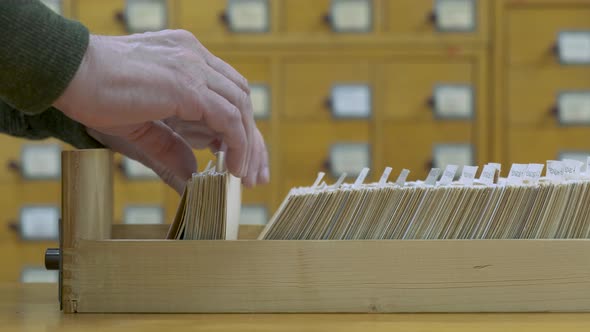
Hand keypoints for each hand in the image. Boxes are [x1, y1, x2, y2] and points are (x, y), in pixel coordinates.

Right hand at [54, 30, 268, 187]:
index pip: (227, 92)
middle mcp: (194, 56)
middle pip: (240, 98)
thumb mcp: (141, 127)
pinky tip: (233, 167)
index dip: (240, 126)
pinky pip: (227, 117)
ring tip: (244, 176)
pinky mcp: (187, 84)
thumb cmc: (94, 94)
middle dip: (250, 138)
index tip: (241, 159)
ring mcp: (192, 66)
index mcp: (185, 58)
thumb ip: (169, 148)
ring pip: (240, 107)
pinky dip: (236, 143)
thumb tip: (192, 175)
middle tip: (253, 174)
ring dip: (247, 145)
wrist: (67, 73)